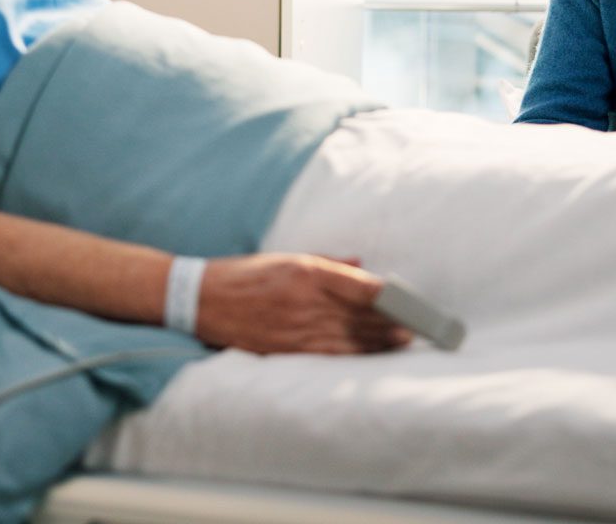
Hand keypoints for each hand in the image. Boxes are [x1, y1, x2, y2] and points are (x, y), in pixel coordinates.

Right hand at [195, 254, 412, 354]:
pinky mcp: (283, 350)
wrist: (199, 299)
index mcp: (305, 271)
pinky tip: (367, 357)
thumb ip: (327, 264)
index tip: (410, 301)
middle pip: (360, 316)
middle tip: (415, 327)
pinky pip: (326, 356)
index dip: (390, 298)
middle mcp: (303, 301)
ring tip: (400, 343)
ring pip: (348, 339)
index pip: (361, 287)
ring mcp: (294, 328)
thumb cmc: (244, 274)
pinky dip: (350, 356)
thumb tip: (362, 267)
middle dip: (390, 323)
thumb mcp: (285, 257)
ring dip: (377, 343)